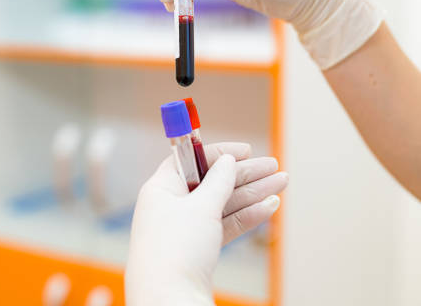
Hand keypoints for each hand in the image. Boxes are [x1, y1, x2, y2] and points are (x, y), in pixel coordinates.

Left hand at [125, 142, 287, 305]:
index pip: (190, 160)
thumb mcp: (201, 207)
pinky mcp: (198, 249)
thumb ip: (218, 181)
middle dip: (244, 174)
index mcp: (161, 189)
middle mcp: (171, 206)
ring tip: (281, 183)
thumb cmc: (174, 251)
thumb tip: (227, 161)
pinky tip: (269, 207)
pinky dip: (246, 216)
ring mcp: (185, 229)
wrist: (169, 299)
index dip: (217, 153)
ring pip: (222, 204)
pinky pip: (225, 225)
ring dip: (252, 193)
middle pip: (211, 181)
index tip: (244, 151)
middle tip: (273, 166)